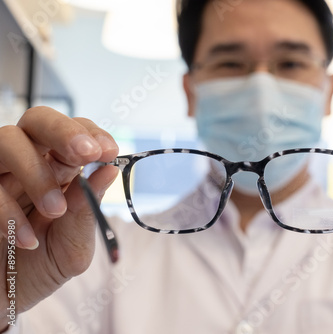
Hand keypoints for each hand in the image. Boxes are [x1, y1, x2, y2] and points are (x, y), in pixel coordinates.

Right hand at [0, 107, 118, 328]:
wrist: (3, 298)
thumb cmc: (42, 266)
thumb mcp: (73, 244)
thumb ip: (87, 210)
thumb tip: (109, 170)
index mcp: (60, 170)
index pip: (75, 133)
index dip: (91, 134)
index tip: (108, 151)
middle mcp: (26, 163)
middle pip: (38, 120)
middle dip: (64, 131)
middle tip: (85, 153)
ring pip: (8, 141)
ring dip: (36, 172)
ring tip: (55, 210)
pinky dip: (7, 211)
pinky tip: (26, 240)